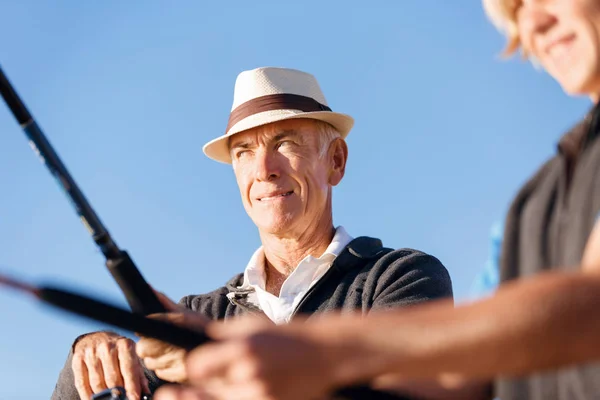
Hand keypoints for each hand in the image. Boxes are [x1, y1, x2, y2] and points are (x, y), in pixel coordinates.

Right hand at [72, 331, 148, 399]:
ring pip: (97, 383)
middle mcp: (107, 347)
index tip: (134, 399)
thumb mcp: (131, 357)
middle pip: (112, 379)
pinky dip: (87, 396)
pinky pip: (81, 383)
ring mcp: (91, 353)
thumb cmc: (118, 351)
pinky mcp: (77, 359)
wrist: (97, 338)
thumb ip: (138, 375)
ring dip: (104, 396)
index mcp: (124, 345)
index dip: (132, 387)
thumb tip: (145, 393)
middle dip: (118, 394)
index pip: (129, 369)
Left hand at [136, 291, 209, 382]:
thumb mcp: (186, 313)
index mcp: (180, 322)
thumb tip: (149, 289)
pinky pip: (160, 373)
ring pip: (149, 362)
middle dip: (147, 345)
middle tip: (158, 341)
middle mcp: (180, 342)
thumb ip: (164, 303)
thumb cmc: (200, 329)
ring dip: (154, 357)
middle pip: (143, 348)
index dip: (145, 328)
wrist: (225, 349)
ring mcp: (181, 361)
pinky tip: (174, 361)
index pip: (148, 325)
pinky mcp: (181, 375)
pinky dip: (163, 368)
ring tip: (168, 351)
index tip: (146, 329)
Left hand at [169, 315, 362, 399]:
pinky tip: (242, 388)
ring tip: (217, 384)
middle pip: (205, 390)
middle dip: (198, 385)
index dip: (195, 367)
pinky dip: (235, 398)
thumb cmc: (288, 336)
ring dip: (216, 394)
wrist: (325, 354)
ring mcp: (259, 396)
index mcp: (243, 348)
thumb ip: (221, 334)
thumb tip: (194, 336)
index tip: (196, 366)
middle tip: (184, 387)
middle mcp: (248, 375)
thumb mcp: (254, 325)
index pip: (197, 366)